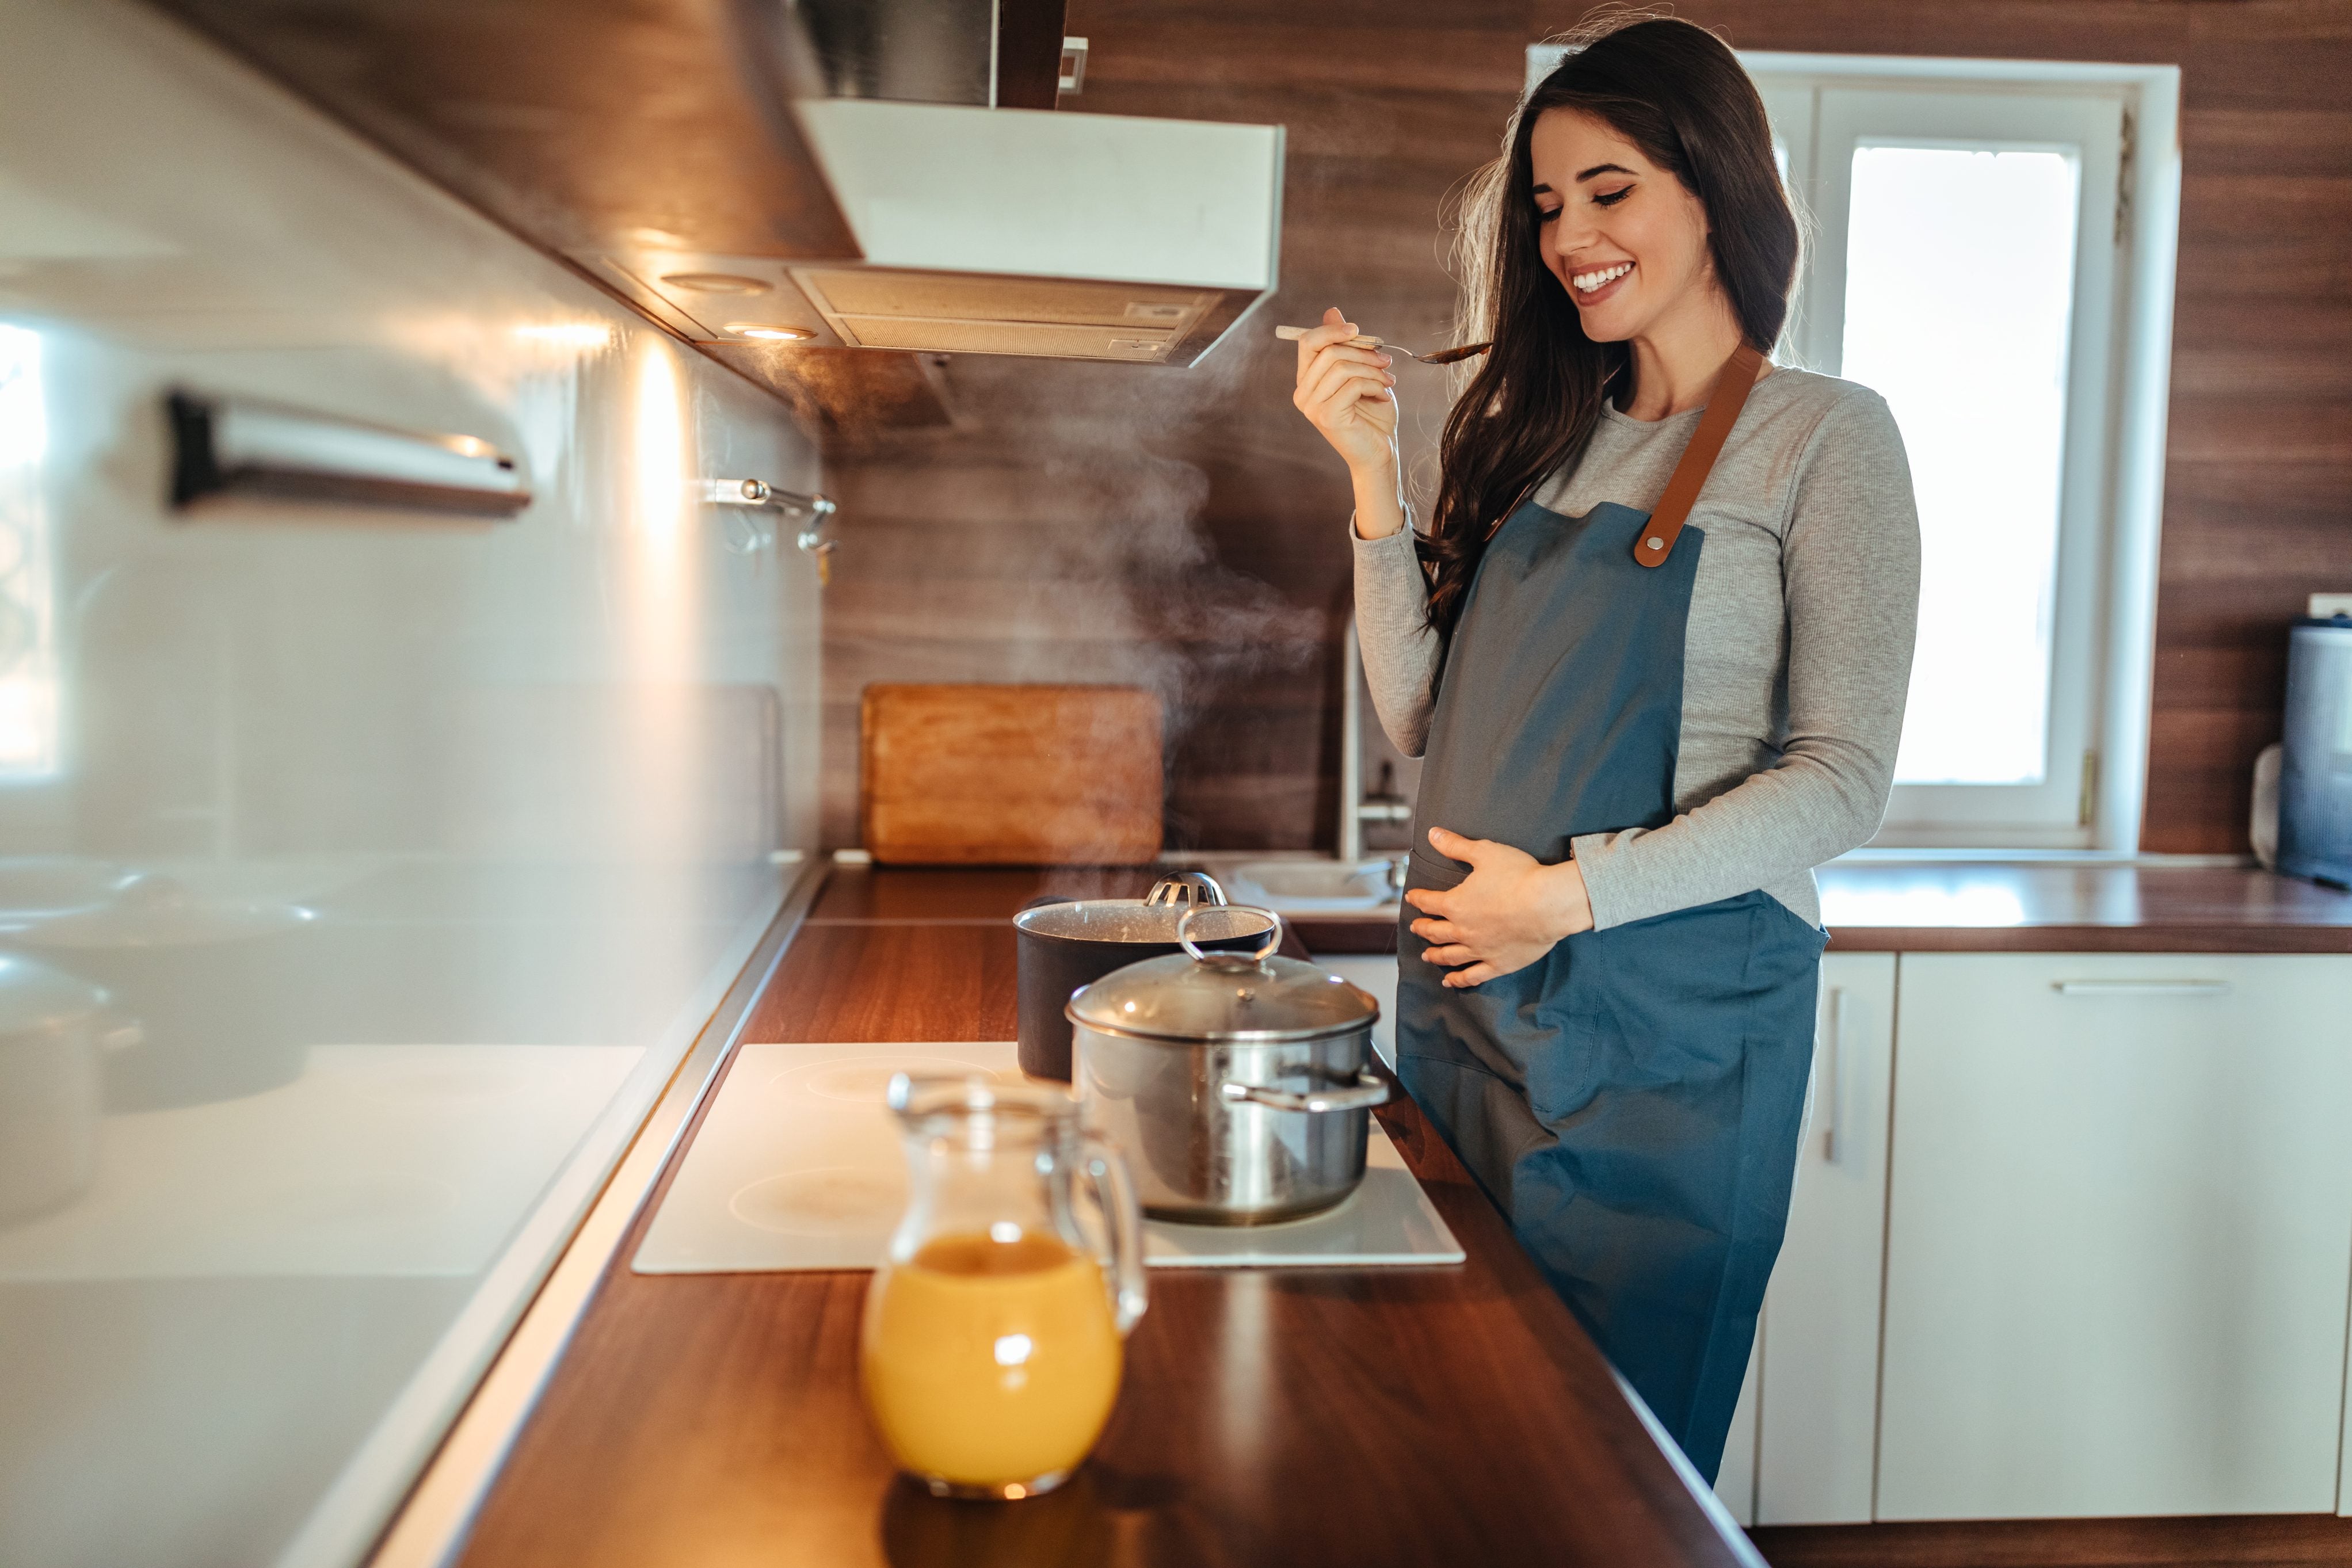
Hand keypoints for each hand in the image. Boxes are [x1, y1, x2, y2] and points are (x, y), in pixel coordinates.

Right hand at [1291, 305, 1399, 480]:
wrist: (1379, 452)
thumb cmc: (1372, 414)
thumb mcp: (1361, 372)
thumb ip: (1345, 346)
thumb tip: (1331, 311)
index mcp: (1307, 381)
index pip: (1307, 342)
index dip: (1332, 330)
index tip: (1358, 330)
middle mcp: (1303, 393)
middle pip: (1328, 351)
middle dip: (1362, 351)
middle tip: (1386, 361)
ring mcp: (1312, 406)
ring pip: (1341, 366)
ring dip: (1372, 369)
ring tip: (1389, 380)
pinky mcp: (1327, 416)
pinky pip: (1352, 384)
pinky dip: (1374, 384)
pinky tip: (1384, 395)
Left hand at [1403, 826, 1593, 988]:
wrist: (1548, 904)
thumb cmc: (1519, 876)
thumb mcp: (1484, 852)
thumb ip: (1456, 845)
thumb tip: (1433, 834)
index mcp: (1456, 903)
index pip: (1429, 902)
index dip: (1418, 899)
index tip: (1411, 898)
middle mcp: (1463, 930)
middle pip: (1435, 931)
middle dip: (1423, 928)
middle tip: (1416, 928)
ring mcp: (1480, 949)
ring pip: (1450, 955)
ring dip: (1435, 955)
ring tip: (1427, 956)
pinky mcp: (1498, 964)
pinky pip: (1473, 976)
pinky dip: (1459, 980)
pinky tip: (1451, 982)